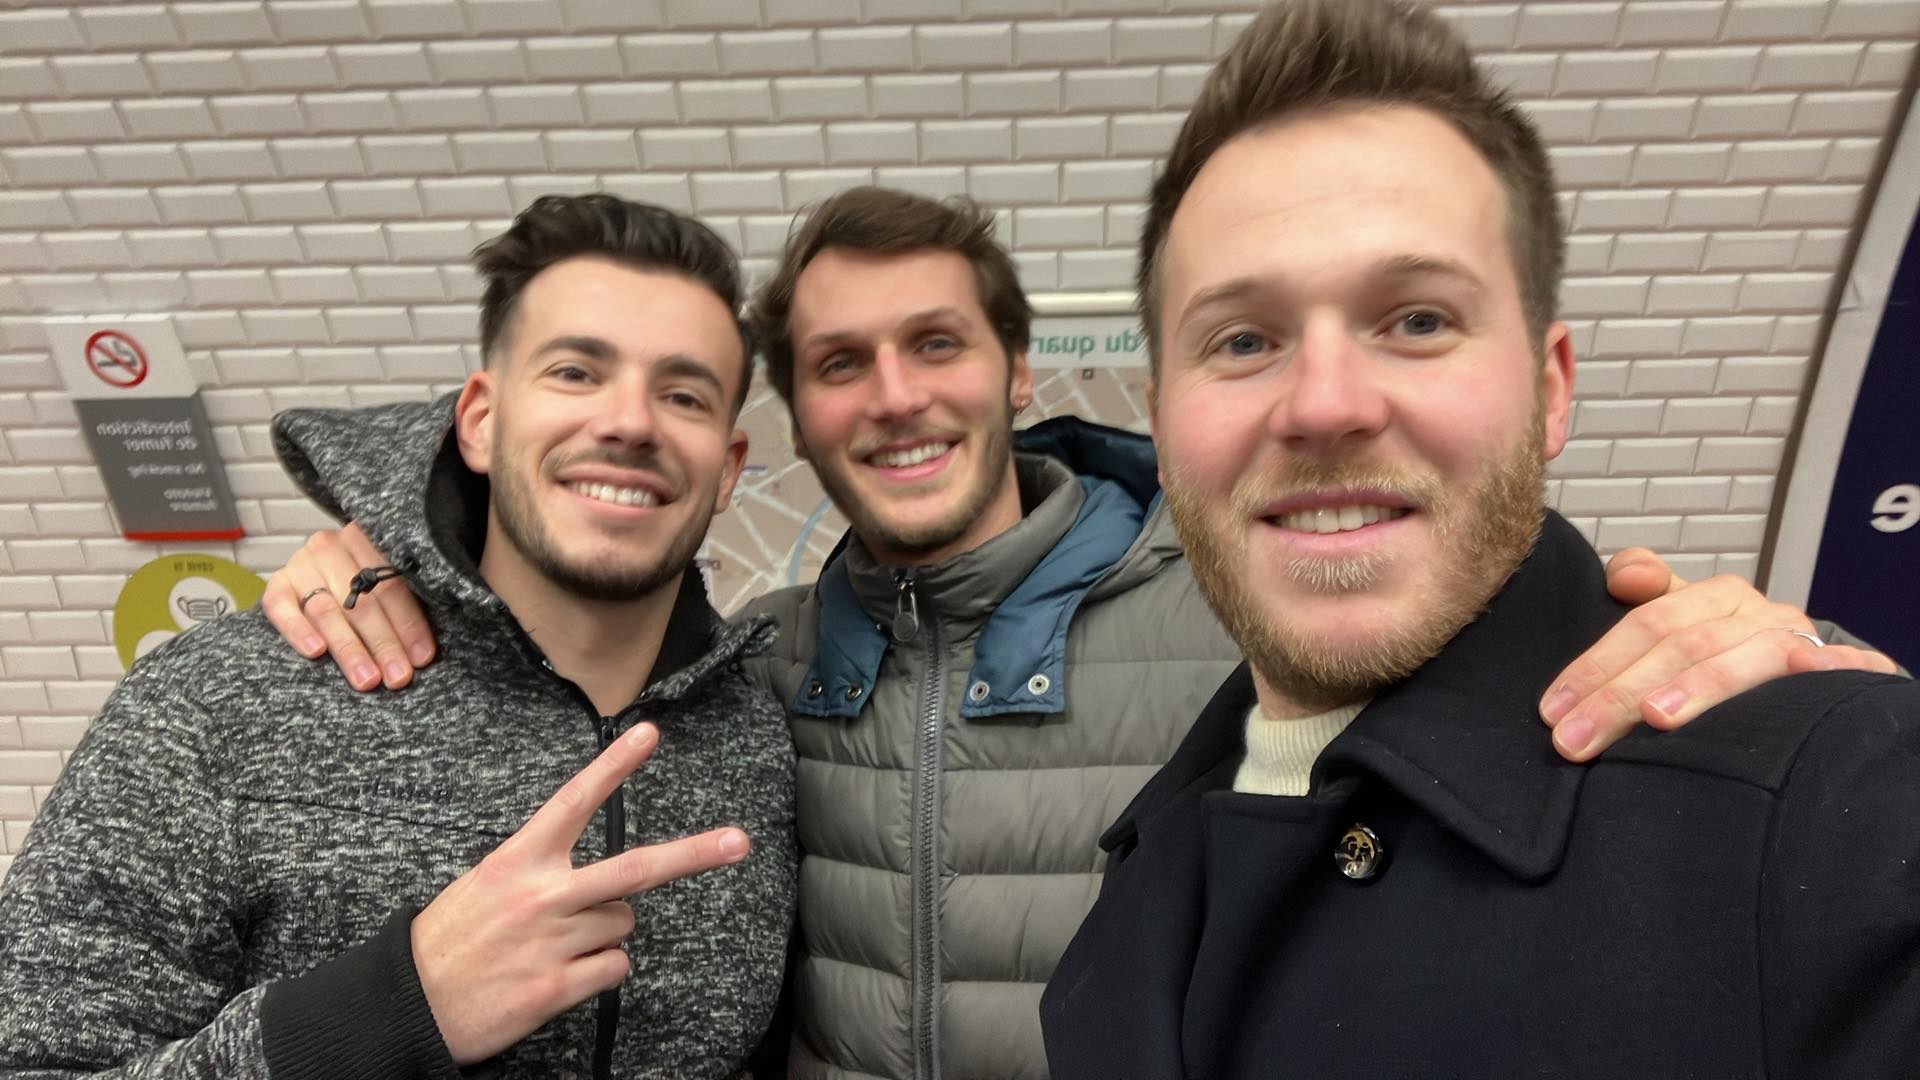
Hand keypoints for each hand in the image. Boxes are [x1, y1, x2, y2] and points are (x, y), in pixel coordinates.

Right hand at [261, 522, 436, 689]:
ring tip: (366, 677)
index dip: (409, 625)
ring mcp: (300, 565)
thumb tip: (421, 655)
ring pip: (327, 610)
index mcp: (367, 542)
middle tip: (397, 675)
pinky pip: (282, 609)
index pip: (393, 586)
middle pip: (362, 600)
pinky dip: (299, 630)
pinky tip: (316, 652)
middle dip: (383, 643)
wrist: (314, 574)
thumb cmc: (358, 586)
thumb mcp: (383, 587)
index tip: (421, 658)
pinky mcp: (276, 585)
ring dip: (350, 648)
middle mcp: (331, 548)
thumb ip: (401, 609)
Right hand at [412, 722, 750, 1063]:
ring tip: (554, 944)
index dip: (614, 767)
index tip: (649, 734)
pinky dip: (599, 972)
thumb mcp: (487, 885)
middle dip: (693, 854)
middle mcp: (543, 897)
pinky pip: (615, 969)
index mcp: (519, 861)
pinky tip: (560, 974)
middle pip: (634, 870)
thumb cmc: (451, 940)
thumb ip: (541, 872)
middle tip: (737, 842)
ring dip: (602, 934)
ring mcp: (554, 943)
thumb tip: (599, 881)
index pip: (574, 802)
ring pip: (622, 924)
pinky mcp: (558, 988)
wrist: (409, 1004)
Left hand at [1540, 547, 1898, 760]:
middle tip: (1575, 739)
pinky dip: (1822, 670)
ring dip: (1698, 687)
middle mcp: (1753, 611)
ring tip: (1656, 718)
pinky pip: (1828, 667)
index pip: (1644, 623)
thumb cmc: (1725, 651)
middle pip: (1679, 645)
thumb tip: (1622, 576)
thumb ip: (1643, 597)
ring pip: (1739, 658)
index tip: (1552, 711)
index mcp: (1711, 595)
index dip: (1595, 666)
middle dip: (1621, 695)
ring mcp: (1794, 638)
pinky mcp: (1833, 667)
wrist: (1807, 666)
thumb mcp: (1678, 621)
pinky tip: (1797, 687)